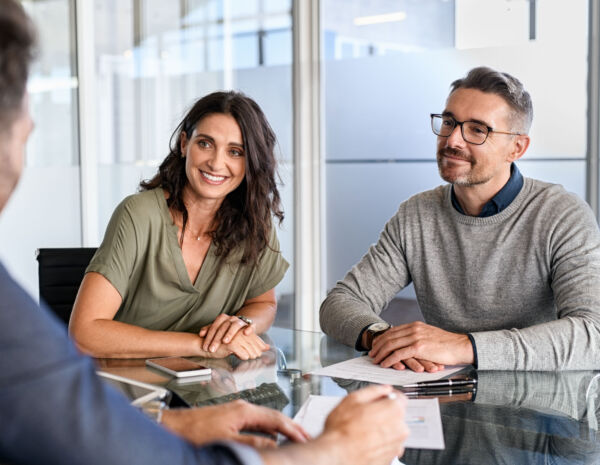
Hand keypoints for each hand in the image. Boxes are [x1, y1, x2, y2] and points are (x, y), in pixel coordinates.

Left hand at [161, 400, 309, 447]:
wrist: (174, 425)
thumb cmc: (194, 431)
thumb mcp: (227, 440)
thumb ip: (252, 442)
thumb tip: (273, 444)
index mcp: (244, 411)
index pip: (276, 419)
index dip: (292, 429)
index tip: (304, 437)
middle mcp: (242, 407)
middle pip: (274, 416)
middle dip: (291, 427)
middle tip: (306, 437)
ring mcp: (237, 410)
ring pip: (266, 419)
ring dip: (280, 429)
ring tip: (293, 438)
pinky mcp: (231, 416)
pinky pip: (257, 422)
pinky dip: (268, 430)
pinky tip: (271, 438)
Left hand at [199, 314, 255, 352]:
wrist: (243, 325)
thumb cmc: (228, 329)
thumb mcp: (218, 329)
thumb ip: (209, 330)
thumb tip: (201, 334)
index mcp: (222, 318)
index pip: (214, 327)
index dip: (209, 338)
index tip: (205, 348)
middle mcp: (231, 318)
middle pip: (223, 327)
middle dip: (216, 339)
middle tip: (212, 349)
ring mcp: (241, 321)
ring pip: (235, 325)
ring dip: (230, 333)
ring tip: (225, 341)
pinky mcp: (250, 325)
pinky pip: (251, 325)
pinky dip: (249, 329)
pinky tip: (246, 333)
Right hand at [320, 385, 408, 464]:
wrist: (337, 455)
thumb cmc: (342, 430)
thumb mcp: (353, 399)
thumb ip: (373, 390)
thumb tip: (383, 389)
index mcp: (394, 410)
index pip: (400, 398)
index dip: (388, 396)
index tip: (381, 398)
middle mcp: (400, 428)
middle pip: (396, 415)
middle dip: (384, 413)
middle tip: (366, 415)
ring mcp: (397, 445)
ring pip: (392, 431)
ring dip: (382, 429)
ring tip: (363, 430)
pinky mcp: (391, 457)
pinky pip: (388, 445)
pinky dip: (380, 442)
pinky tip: (365, 440)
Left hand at [369, 321, 473, 369]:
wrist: (461, 346)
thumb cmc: (447, 344)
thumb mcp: (429, 336)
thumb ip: (417, 337)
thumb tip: (407, 343)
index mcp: (415, 325)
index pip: (393, 331)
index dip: (382, 338)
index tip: (376, 345)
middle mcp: (413, 329)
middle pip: (389, 337)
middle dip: (378, 346)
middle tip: (371, 354)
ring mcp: (415, 337)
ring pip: (391, 345)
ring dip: (381, 353)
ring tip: (375, 360)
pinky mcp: (418, 347)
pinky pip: (398, 354)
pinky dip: (389, 359)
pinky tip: (385, 364)